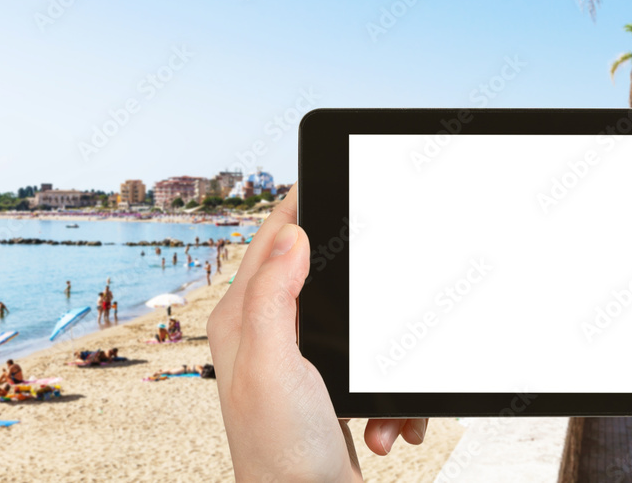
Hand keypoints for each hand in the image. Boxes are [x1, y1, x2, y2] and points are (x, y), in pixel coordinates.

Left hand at [207, 186, 426, 481]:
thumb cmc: (282, 455)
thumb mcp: (274, 367)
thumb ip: (273, 297)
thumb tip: (291, 236)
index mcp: (243, 322)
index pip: (268, 242)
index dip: (296, 205)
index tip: (323, 176)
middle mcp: (266, 337)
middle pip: (314, 274)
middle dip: (357, 286)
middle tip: (381, 269)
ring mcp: (298, 363)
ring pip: (353, 322)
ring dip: (381, 357)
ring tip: (383, 406)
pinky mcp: (327, 388)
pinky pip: (371, 367)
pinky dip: (388, 396)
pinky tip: (387, 427)